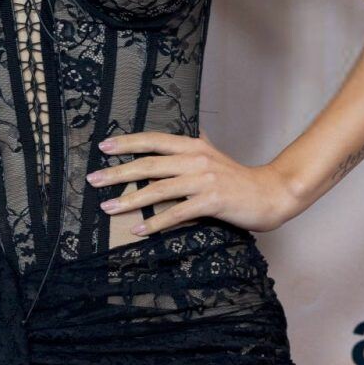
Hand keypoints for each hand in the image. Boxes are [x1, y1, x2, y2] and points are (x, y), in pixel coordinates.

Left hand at [86, 129, 299, 237]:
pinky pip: (176, 213)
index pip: (153, 140)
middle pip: (149, 164)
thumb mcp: (213, 155)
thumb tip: (182, 135)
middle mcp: (196, 159)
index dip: (127, 142)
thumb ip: (195, 146)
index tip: (103, 146)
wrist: (270, 194)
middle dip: (118, 172)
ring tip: (108, 207)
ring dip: (129, 200)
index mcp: (193, 145)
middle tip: (93, 179)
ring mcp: (203, 180)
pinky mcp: (211, 201)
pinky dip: (155, 221)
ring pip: (158, 189)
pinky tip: (138, 228)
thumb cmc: (238, 179)